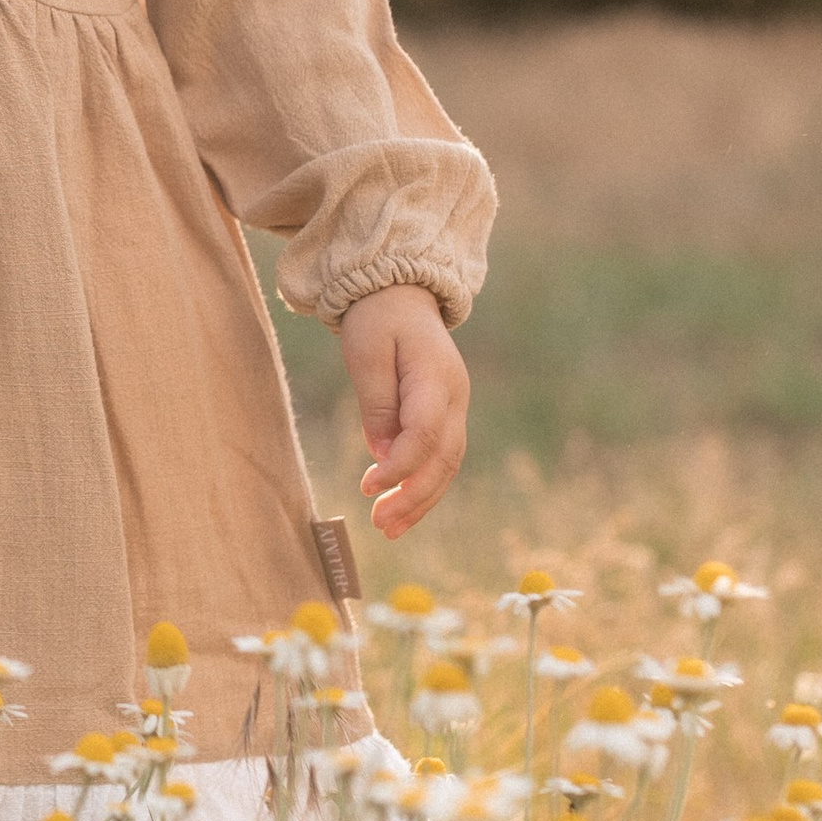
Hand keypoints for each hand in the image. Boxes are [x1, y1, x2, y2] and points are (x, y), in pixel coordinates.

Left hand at [339, 284, 466, 541]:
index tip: (366, 486)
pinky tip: (400, 508)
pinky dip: (423, 485)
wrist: (399, 292)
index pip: (424, 434)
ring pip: (447, 464)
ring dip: (420, 500)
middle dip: (414, 496)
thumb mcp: (365, 351)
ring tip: (388, 528)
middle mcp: (455, 396)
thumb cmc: (377, 317)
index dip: (399, 467)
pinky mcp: (445, 414)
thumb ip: (376, 401)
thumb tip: (380, 453)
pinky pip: (440, 457)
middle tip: (380, 523)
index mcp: (436, 378)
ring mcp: (455, 406)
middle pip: (444, 458)